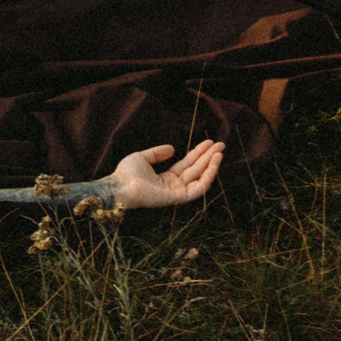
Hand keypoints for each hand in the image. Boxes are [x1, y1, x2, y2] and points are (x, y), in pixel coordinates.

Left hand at [104, 141, 224, 210]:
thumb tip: (173, 149)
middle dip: (209, 157)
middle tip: (221, 144)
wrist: (119, 185)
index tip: (210, 142)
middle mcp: (174, 186)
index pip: (188, 165)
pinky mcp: (178, 198)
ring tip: (220, 152)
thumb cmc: (126, 174)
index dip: (199, 153)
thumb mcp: (143, 157)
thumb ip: (158, 153)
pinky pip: (198, 188)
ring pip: (200, 178)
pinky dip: (208, 176)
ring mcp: (177, 193)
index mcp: (166, 178)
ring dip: (211, 165)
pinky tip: (214, 163)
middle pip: (196, 170)